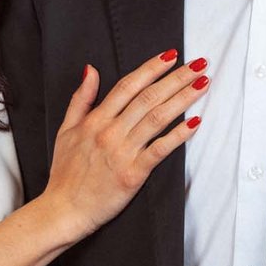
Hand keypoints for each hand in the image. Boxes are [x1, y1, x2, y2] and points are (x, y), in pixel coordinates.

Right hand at [37, 50, 208, 242]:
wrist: (64, 209)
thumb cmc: (65, 173)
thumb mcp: (65, 130)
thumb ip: (80, 99)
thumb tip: (90, 70)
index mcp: (95, 120)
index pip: (128, 86)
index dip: (151, 68)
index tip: (171, 56)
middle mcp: (110, 132)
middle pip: (148, 97)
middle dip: (176, 78)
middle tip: (198, 64)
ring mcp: (123, 152)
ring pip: (157, 118)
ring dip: (182, 99)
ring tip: (202, 84)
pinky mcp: (133, 174)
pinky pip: (160, 150)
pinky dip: (179, 135)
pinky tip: (195, 122)